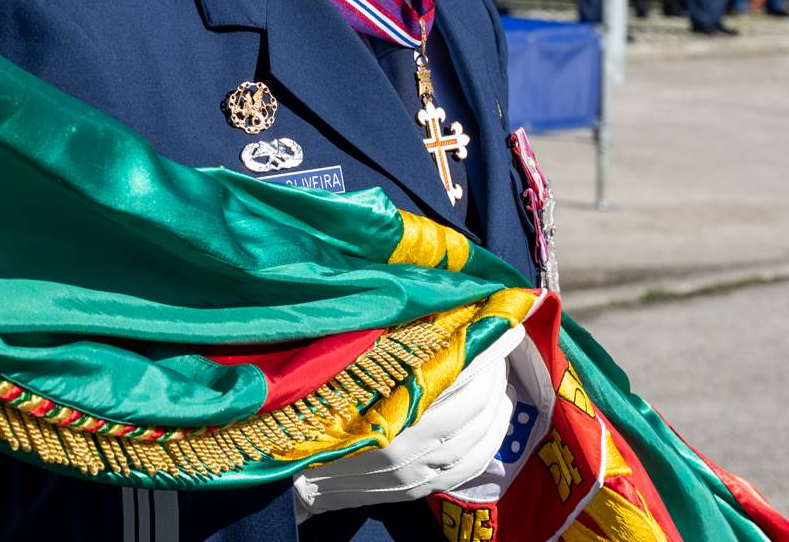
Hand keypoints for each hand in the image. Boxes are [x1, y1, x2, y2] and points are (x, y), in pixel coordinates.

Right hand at [292, 326, 515, 515]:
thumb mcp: (349, 358)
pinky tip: (494, 420)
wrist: (284, 460)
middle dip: (495, 368)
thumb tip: (440, 303)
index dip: (486, 340)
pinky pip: (471, 465)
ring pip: (479, 433)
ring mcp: (413, 468)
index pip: (457, 364)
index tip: (504, 318)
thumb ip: (393, 334)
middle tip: (498, 343)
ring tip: (500, 379)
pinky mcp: (415, 486)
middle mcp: (405, 437)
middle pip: (475, 399)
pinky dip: (491, 440)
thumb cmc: (313, 397)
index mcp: (387, 398)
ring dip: (497, 403)